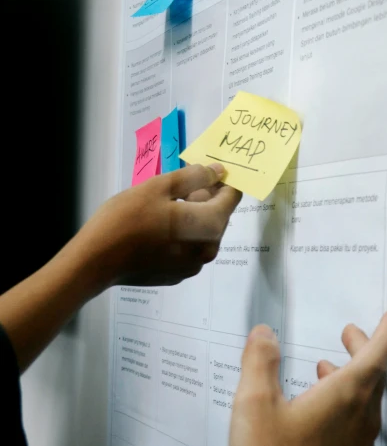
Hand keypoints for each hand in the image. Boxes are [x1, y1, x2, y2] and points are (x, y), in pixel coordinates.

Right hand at [76, 163, 241, 286]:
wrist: (96, 260)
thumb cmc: (126, 218)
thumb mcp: (159, 187)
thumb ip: (194, 177)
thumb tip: (218, 171)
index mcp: (209, 226)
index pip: (232, 198)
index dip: (223, 181)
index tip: (206, 171)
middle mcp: (209, 249)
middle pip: (219, 215)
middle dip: (205, 197)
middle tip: (175, 188)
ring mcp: (194, 265)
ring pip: (204, 232)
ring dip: (193, 215)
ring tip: (163, 207)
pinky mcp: (179, 274)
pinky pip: (190, 247)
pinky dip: (183, 234)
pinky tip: (158, 228)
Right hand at [229, 307, 386, 445]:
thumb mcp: (254, 406)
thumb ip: (259, 363)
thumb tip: (264, 334)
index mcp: (346, 395)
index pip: (379, 351)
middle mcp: (361, 418)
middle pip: (374, 374)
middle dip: (364, 348)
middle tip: (350, 334)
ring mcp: (359, 445)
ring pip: (366, 400)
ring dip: (352, 377)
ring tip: (326, 369)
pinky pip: (358, 425)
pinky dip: (346, 406)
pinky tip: (321, 414)